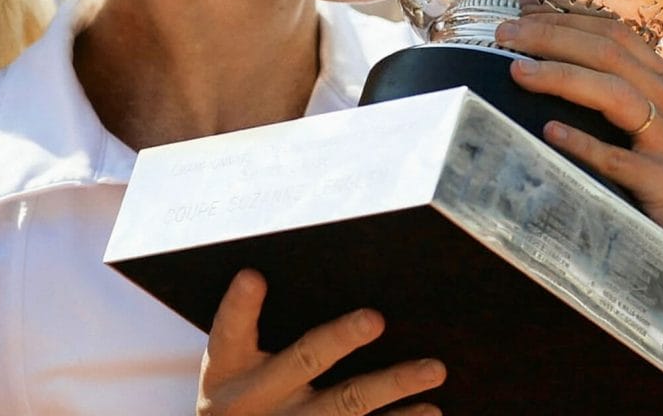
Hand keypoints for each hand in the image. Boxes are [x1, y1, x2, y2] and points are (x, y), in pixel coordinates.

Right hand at [197, 269, 445, 415]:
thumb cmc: (239, 390)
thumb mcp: (229, 363)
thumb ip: (252, 319)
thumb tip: (289, 262)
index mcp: (229, 364)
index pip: (230, 328)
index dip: (241, 303)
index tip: (254, 276)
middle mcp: (257, 397)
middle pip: (305, 360)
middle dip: (340, 339)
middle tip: (374, 318)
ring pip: (348, 404)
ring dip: (392, 385)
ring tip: (433, 368)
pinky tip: (431, 411)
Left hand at [496, 9, 662, 250]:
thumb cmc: (654, 171)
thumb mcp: (634, 122)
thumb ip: (597, 88)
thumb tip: (531, 56)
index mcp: (661, 81)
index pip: (612, 32)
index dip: (564, 18)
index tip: (519, 13)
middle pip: (608, 53)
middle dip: (551, 37)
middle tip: (504, 34)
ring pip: (616, 94)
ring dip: (562, 77)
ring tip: (518, 72)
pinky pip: (621, 160)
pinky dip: (584, 143)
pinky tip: (550, 132)